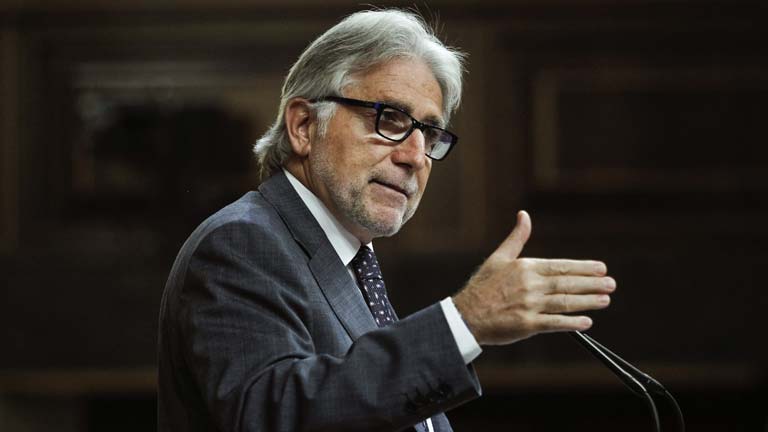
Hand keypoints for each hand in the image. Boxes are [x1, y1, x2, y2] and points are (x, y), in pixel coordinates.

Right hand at [452, 211, 614, 345]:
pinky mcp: (527, 324)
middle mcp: (530, 285)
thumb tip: (524, 215)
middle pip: (567, 283)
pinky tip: (587, 322)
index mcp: (526, 268)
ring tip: (605, 300)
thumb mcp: (499, 257)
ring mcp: (529, 305)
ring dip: (588, 301)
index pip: (561, 266)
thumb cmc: (482, 286)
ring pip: (565, 302)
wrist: (466, 314)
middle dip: (592, 284)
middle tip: (611, 284)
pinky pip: (555, 323)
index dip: (583, 268)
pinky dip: (572, 323)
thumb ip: (517, 237)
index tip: (601, 269)